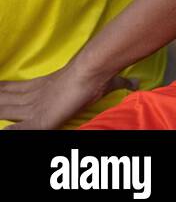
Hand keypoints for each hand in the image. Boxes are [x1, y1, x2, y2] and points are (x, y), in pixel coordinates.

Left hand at [0, 63, 137, 129]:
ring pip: (6, 110)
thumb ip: (119, 83)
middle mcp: (36, 96)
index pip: (18, 88)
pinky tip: (4, 132)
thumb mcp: (108, 81)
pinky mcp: (41, 119)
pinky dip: (13, 132)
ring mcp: (36, 107)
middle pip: (7, 98)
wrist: (94, 70)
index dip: (4, 88)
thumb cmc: (98, 75)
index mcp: (46, 86)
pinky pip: (22, 130)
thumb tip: (136, 82)